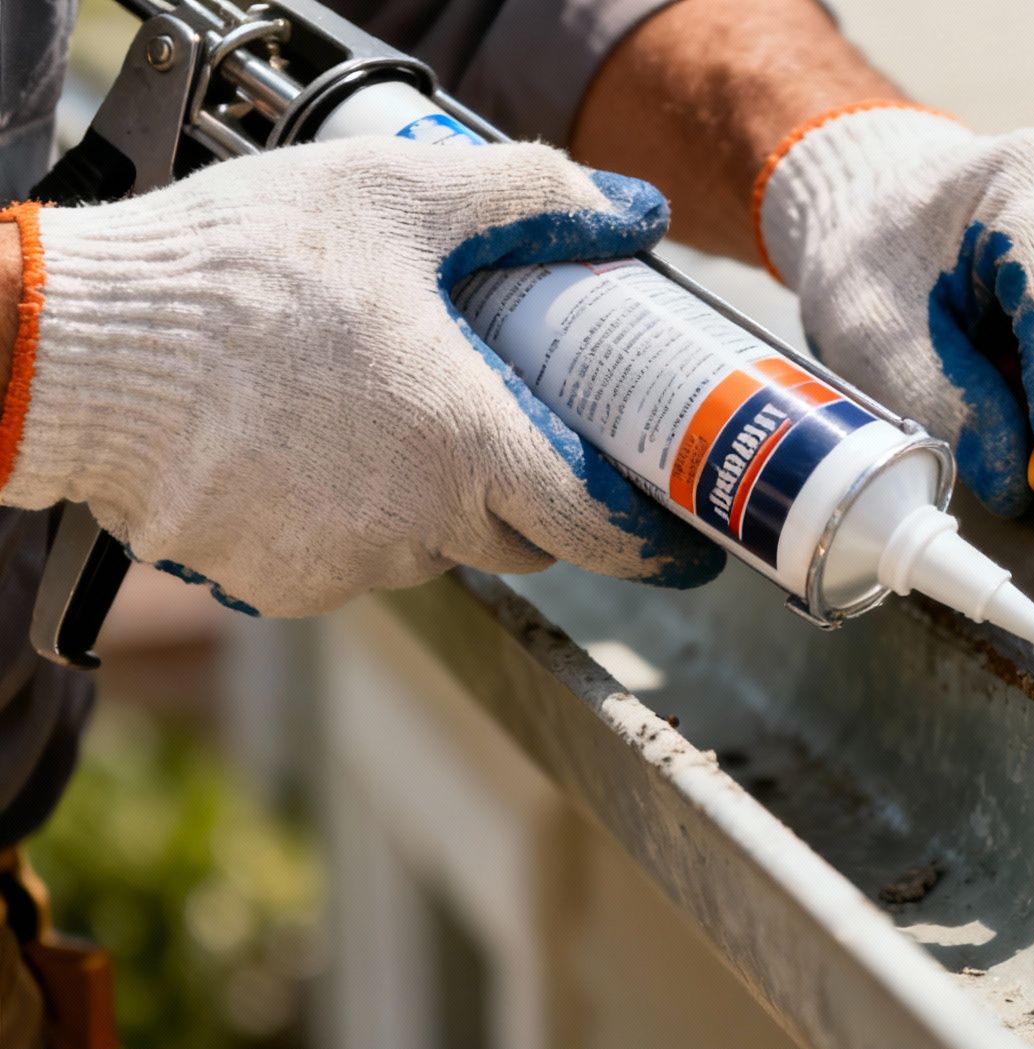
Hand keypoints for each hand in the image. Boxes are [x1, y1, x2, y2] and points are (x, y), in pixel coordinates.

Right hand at [0, 138, 721, 615]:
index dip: (645, 537)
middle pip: (517, 533)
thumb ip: (528, 201)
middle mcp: (416, 528)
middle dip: (526, 486)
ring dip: (431, 498)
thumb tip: (630, 214)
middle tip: (504, 417)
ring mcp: (343, 565)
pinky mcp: (275, 584)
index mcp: (468, 448)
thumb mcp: (399, 197)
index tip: (674, 540)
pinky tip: (311, 449)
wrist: (77, 348)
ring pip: (431, 547)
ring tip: (382, 410)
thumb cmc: (239, 270)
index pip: (596, 527)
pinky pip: (349, 560)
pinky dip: (350, 516)